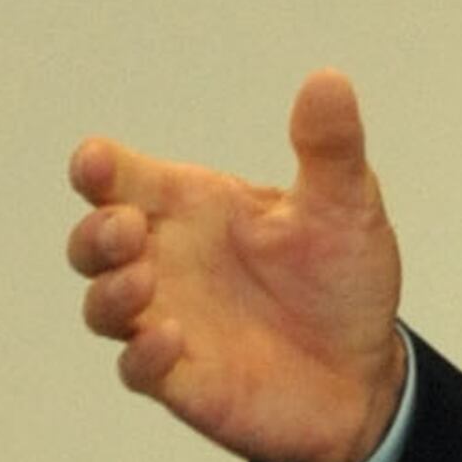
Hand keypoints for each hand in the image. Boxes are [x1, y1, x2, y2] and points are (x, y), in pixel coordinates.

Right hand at [67, 71, 406, 461]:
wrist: (368, 374)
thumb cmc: (343, 283)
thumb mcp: (346, 205)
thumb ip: (330, 148)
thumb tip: (329, 80)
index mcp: (193, 208)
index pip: (122, 179)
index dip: (97, 167)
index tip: (97, 162)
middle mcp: (169, 262)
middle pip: (94, 242)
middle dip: (95, 232)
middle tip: (128, 227)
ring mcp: (169, 322)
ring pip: (102, 306)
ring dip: (110, 291)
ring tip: (143, 280)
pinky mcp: (183, 381)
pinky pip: (138, 369)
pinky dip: (144, 355)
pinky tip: (170, 340)